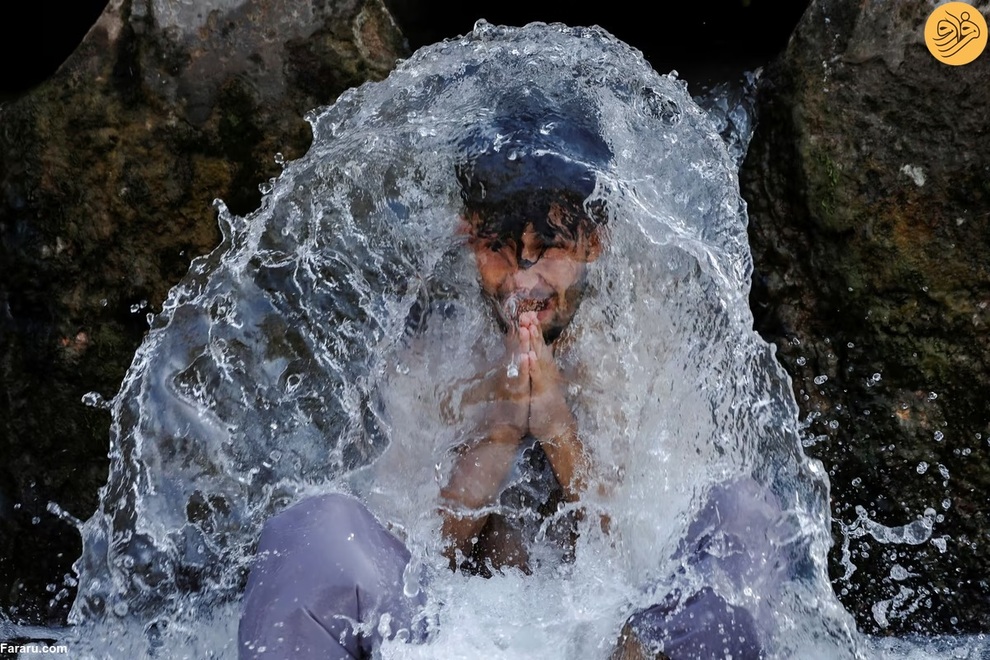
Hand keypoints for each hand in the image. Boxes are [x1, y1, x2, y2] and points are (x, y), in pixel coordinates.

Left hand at [517, 311, 570, 440]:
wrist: (558, 428)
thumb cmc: (548, 406)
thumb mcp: (543, 385)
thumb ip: (540, 371)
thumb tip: (536, 357)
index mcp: (546, 369)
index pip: (539, 346)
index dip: (534, 330)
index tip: (528, 314)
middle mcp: (547, 372)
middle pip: (540, 347)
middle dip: (534, 330)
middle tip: (527, 312)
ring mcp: (546, 381)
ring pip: (539, 358)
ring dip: (534, 342)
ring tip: (529, 326)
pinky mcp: (542, 392)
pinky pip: (537, 377)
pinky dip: (533, 366)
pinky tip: (529, 355)